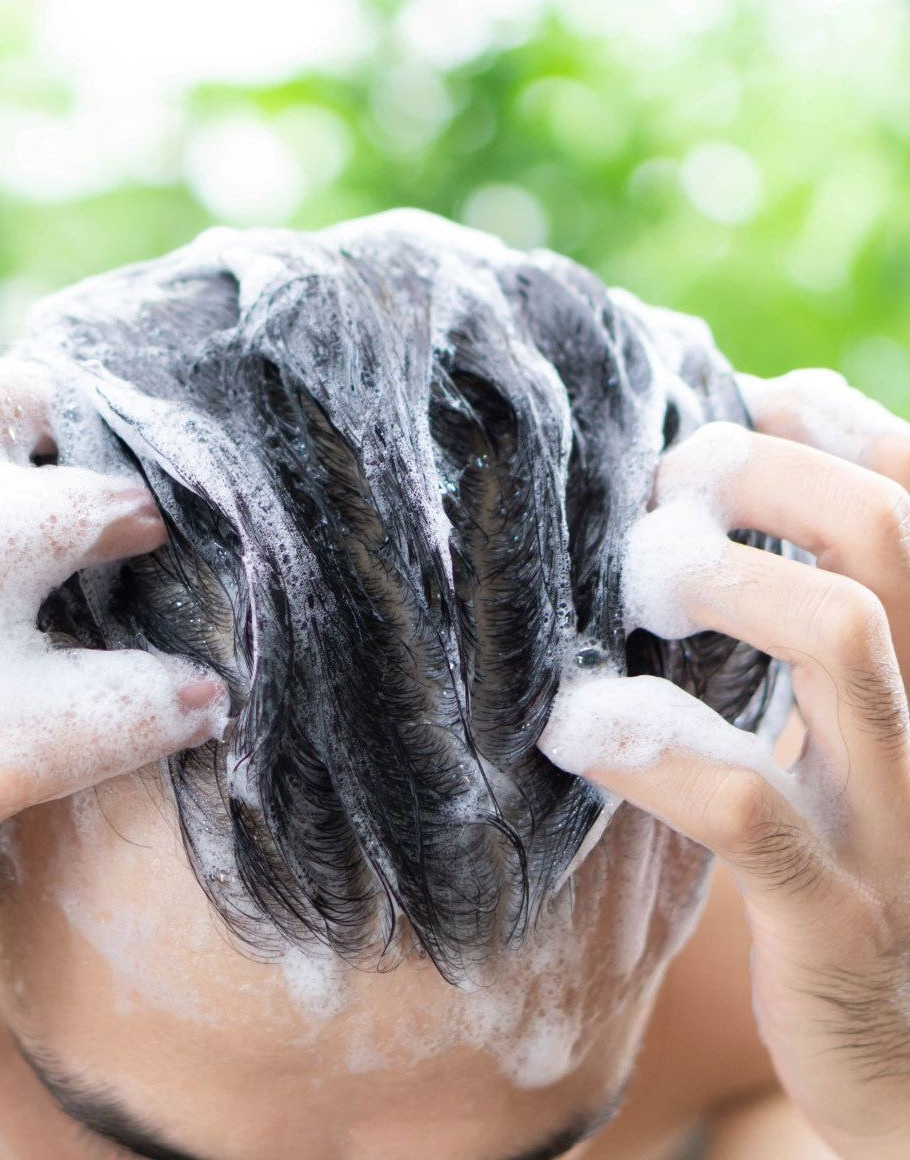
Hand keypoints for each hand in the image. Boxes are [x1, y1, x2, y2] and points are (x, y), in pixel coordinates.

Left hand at [541, 370, 909, 1159]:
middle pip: (887, 540)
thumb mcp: (848, 728)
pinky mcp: (833, 917)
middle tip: (668, 484)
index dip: (842, 427)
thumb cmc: (843, 852)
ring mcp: (899, 823)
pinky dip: (653, 744)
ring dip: (721, 580)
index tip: (748, 397)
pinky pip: (747, 807)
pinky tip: (573, 723)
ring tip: (633, 574)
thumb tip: (730, 483)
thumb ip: (813, 617)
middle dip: (767, 477)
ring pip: (845, 641)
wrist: (900, 1052)